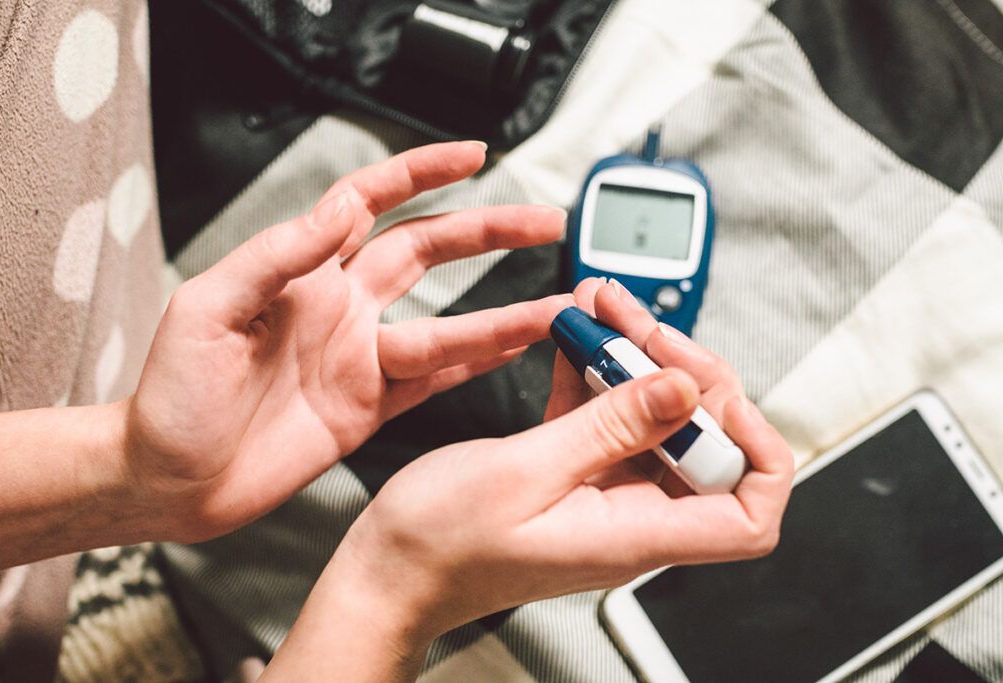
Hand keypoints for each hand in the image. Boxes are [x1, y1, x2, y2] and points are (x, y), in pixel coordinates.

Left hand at [122, 141, 570, 541]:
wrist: (169, 480)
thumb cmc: (171, 393)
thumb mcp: (210, 308)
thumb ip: (279, 254)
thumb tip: (343, 207)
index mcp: (302, 273)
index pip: (371, 202)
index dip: (421, 173)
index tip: (473, 156)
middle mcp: (341, 308)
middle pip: (429, 253)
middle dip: (487, 232)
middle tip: (542, 222)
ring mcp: (359, 359)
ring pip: (446, 325)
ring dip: (502, 316)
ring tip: (557, 307)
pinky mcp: (368, 408)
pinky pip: (435, 380)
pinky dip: (477, 366)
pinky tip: (515, 353)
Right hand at [307, 278, 792, 660]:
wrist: (390, 569)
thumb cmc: (442, 545)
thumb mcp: (526, 472)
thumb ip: (609, 428)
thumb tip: (684, 393)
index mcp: (635, 532)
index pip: (749, 512)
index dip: (756, 448)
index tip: (717, 396)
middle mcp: (631, 514)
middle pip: (704, 443)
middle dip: (681, 371)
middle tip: (637, 326)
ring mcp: (602, 490)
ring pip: (651, 417)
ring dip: (632, 357)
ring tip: (601, 307)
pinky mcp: (571, 469)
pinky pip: (604, 413)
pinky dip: (594, 370)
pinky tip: (575, 331)